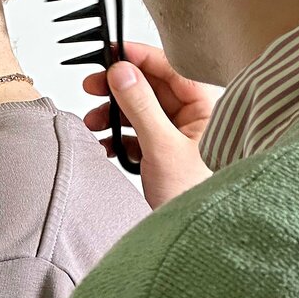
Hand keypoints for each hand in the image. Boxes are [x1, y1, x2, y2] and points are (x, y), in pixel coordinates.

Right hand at [83, 41, 222, 208]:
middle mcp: (194, 119)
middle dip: (119, 89)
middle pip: (151, 87)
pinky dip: (120, 137)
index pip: (170, 68)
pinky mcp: (167, 156)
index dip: (138, 57)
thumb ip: (141, 106)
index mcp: (205, 108)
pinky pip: (139, 135)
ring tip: (93, 123)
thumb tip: (122, 72)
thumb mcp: (163, 148)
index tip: (111, 52)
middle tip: (93, 86)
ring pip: (141, 111)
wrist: (201, 245)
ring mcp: (180, 138)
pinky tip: (105, 145)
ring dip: (114, 115)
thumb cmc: (197, 198)